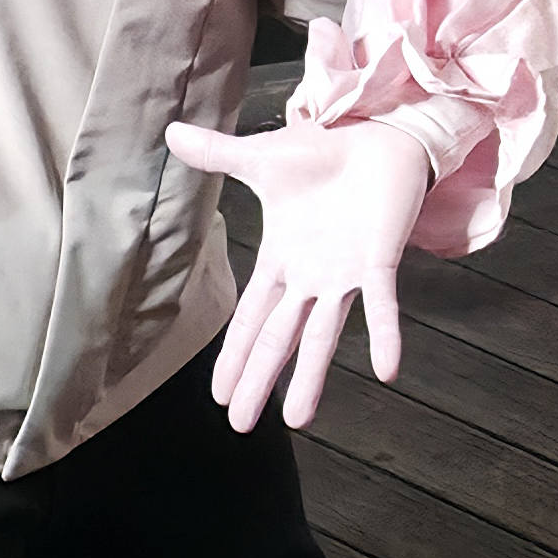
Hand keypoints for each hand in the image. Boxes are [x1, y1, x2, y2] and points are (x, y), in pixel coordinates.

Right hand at [166, 109, 442, 429]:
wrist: (379, 133)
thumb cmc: (326, 152)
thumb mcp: (261, 158)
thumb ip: (218, 156)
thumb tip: (170, 132)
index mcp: (283, 260)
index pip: (251, 317)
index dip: (235, 355)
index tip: (220, 395)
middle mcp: (312, 277)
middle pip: (279, 337)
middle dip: (260, 380)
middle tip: (242, 425)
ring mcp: (346, 273)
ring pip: (323, 334)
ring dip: (311, 376)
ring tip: (297, 419)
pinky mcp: (379, 261)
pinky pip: (381, 305)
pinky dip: (385, 336)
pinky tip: (387, 370)